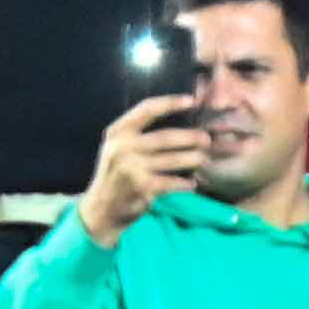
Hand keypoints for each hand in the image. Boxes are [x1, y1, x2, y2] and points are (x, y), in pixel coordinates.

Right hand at [78, 89, 208, 240]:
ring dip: (193, 159)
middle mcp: (123, 147)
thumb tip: (178, 120)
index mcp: (118, 131)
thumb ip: (138, 133)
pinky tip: (192, 184)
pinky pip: (172, 182)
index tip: (191, 100)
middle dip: (190, 137)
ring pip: (173, 159)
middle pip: (166, 137)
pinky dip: (185, 183)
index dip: (170, 102)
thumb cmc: (116, 173)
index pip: (147, 109)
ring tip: (204, 159)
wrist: (101, 207)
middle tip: (207, 139)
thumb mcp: (118, 147)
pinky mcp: (142, 187)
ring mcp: (132, 168)